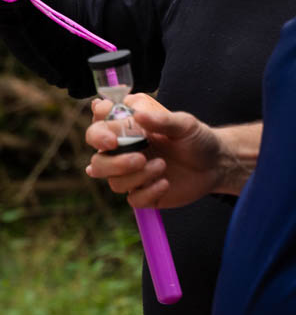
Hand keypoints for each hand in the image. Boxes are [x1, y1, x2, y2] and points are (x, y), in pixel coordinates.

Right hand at [84, 93, 232, 208]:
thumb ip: (161, 119)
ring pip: (114, 182)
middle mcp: (123, 153)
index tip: (112, 139)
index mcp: (127, 131)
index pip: (97, 130)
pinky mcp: (142, 194)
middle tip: (140, 159)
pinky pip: (133, 199)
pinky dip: (149, 192)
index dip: (98, 135)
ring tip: (162, 166)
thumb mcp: (184, 123)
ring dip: (138, 176)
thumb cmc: (196, 138)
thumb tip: (136, 115)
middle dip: (115, 163)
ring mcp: (131, 175)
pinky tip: (165, 183)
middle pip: (98, 162)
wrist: (216, 164)